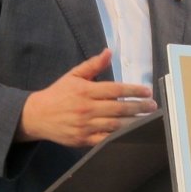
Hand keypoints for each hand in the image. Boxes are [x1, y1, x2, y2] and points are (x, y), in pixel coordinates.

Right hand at [17, 49, 156, 147]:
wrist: (37, 116)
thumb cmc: (58, 94)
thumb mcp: (73, 75)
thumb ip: (93, 65)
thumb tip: (109, 52)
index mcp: (85, 91)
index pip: (115, 90)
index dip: (134, 91)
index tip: (147, 92)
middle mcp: (86, 108)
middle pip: (119, 108)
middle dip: (139, 107)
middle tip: (153, 106)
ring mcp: (85, 126)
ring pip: (115, 125)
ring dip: (134, 122)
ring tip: (148, 119)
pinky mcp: (83, 140)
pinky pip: (105, 139)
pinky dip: (119, 137)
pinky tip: (131, 133)